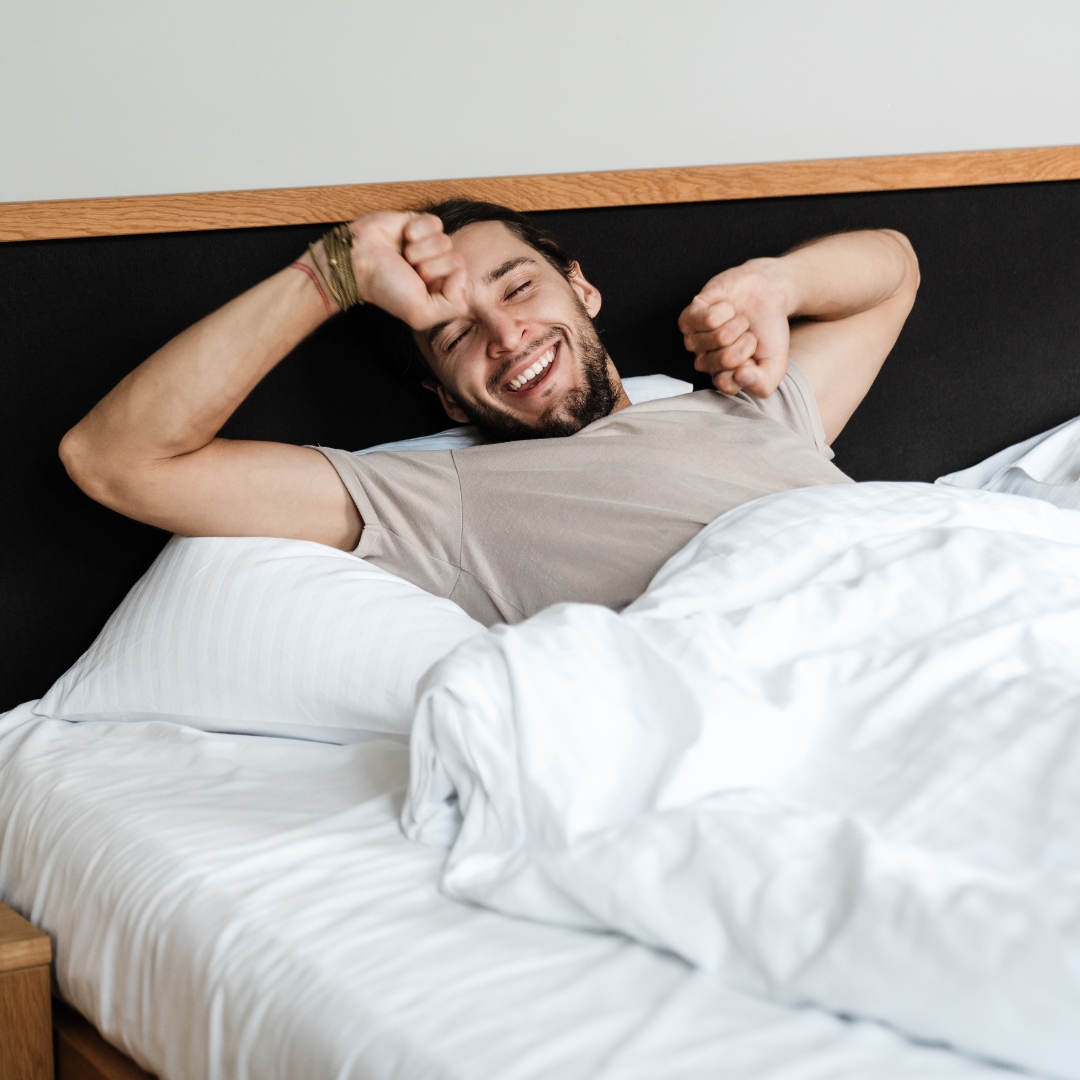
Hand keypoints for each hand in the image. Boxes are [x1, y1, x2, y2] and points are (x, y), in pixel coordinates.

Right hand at [344, 211, 469, 330]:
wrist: (358, 260)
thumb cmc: (385, 288)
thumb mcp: (421, 314)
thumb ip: (454, 306)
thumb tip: (463, 276)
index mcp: (441, 290)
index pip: (465, 282)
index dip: (445, 284)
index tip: (423, 287)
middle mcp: (438, 268)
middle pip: (457, 261)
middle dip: (430, 267)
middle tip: (409, 271)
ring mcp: (430, 245)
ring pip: (445, 241)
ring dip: (420, 250)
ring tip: (403, 256)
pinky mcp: (421, 224)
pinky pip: (435, 223)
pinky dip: (417, 231)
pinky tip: (403, 237)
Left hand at [678, 258, 792, 396]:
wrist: (765, 294)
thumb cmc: (767, 331)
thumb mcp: (775, 364)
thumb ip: (763, 383)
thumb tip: (740, 376)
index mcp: (723, 377)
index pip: (728, 384)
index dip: (748, 367)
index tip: (753, 356)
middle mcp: (705, 362)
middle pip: (727, 359)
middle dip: (747, 342)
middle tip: (747, 334)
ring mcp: (694, 341)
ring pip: (720, 337)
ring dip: (738, 324)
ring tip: (737, 320)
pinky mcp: (688, 319)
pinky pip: (709, 319)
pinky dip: (726, 310)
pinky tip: (726, 309)